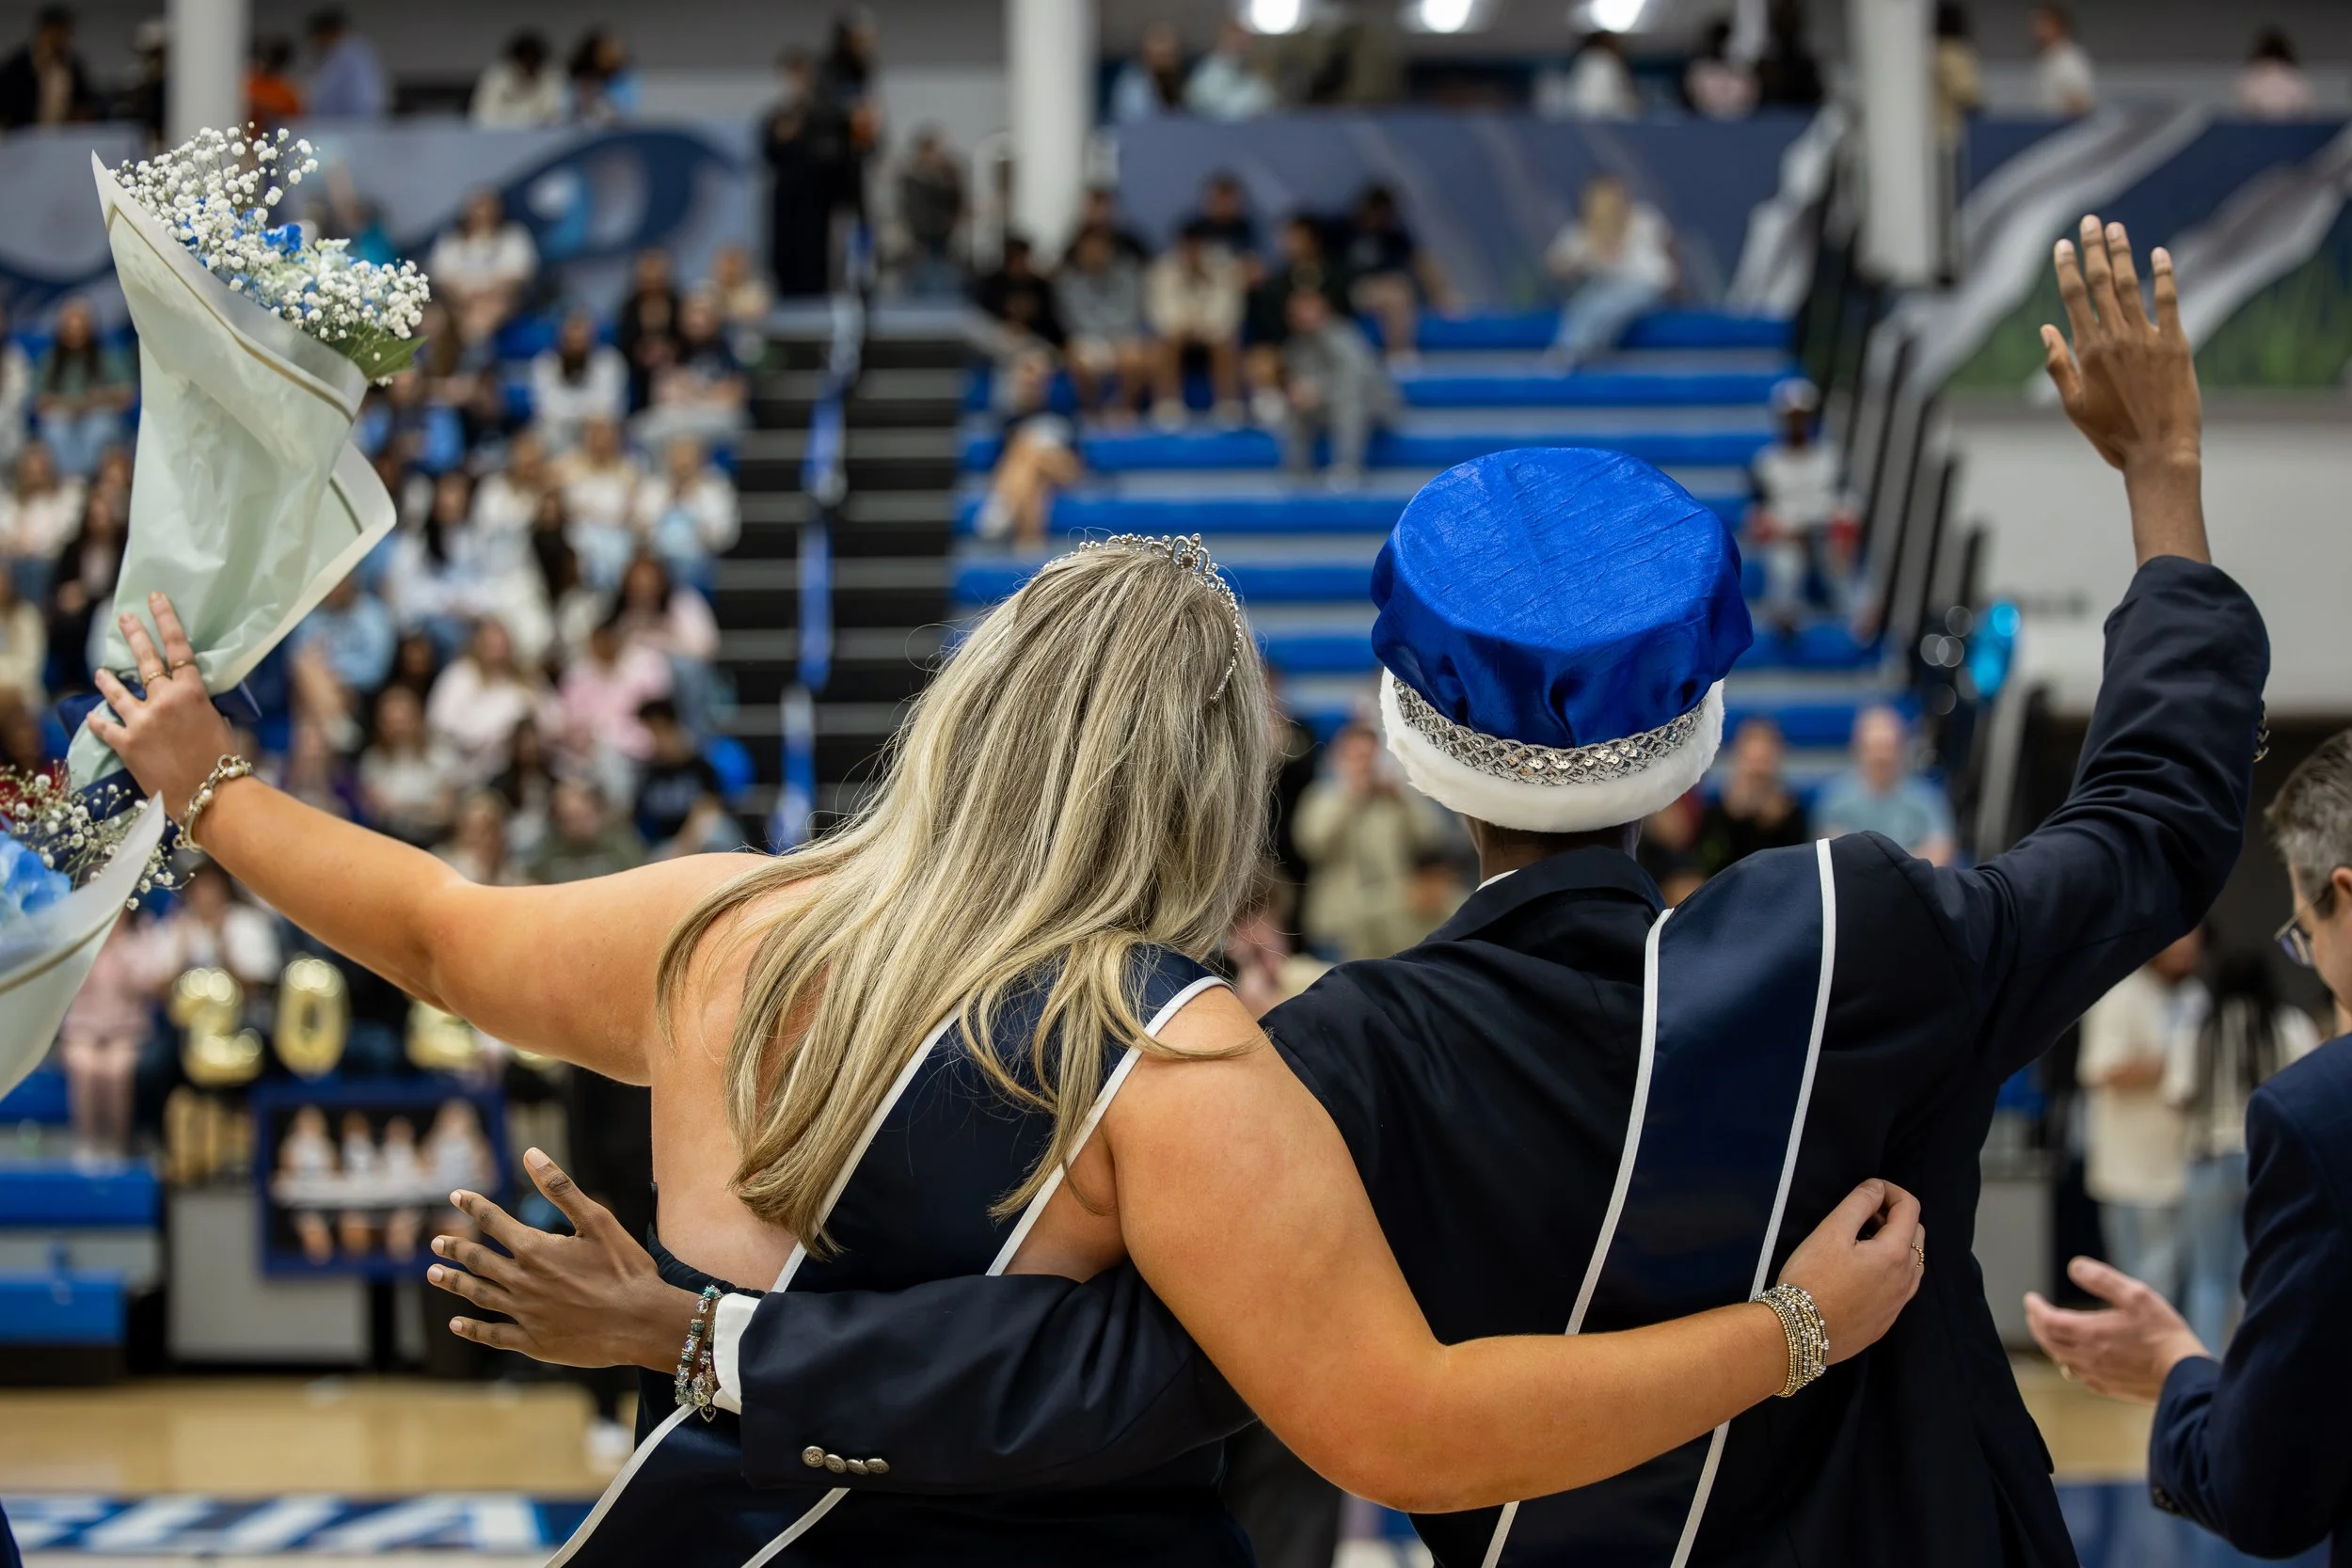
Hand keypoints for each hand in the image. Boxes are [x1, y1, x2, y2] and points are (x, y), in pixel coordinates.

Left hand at [85, 593, 235, 818]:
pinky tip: (92, 714)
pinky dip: (98, 720)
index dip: (165, 620)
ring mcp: (141, 721)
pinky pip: (105, 726)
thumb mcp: (218, 723)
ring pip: (117, 692)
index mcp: (192, 692)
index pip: (178, 648)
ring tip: (101, 671)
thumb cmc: (222, 760)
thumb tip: (190, 701)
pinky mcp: (126, 744)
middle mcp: (164, 700)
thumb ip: (200, 706)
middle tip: (123, 619)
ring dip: (107, 679)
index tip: (155, 600)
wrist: (209, 794)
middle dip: (133, 635)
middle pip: (145, 660)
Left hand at [432, 1148, 702, 1372]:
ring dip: (454, 1283)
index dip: (473, 1207)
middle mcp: (523, 1281)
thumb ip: (560, 1189)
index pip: (493, 1222)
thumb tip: (531, 1155)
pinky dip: (472, 1329)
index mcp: (536, 1249)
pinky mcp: (534, 1342)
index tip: (456, 1196)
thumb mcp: (598, 1220)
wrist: (642, 1322)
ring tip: (433, 1274)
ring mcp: (525, 1314)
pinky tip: (457, 1324)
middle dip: (455, 1248)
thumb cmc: (625, 1269)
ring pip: (479, 1295)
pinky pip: (493, 1335)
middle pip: (478, 1260)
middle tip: (436, 1242)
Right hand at [1778, 1179, 1925, 1364]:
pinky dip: (1890, 1269)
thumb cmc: (1812, 1277)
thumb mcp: (1830, 1232)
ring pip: (1912, 1263)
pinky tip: (1861, 1273)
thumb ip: (1859, 1204)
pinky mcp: (1886, 1321)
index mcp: (1896, 1253)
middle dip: (1894, 1216)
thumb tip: (1877, 1188)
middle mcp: (1906, 1279)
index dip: (1892, 1191)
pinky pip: (1900, 1286)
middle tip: (1861, 1216)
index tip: (1869, 1190)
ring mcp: (1898, 1304)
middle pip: (1916, 1234)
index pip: (1910, 1208)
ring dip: (1894, 1244)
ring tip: (1861, 1243)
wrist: (1799, 1332)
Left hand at [2024, 1256, 2208, 1403]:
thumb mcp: (2136, 1295)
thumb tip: (2074, 1267)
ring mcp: (2096, 1375)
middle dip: (2037, 1325)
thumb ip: (2103, 1279)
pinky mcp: (2109, 1388)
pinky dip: (2068, 1361)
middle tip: (2034, 1313)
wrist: (2184, 1375)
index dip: (2035, 1309)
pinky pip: (2078, 1374)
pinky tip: (2075, 1357)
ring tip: (2050, 1331)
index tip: (2030, 1298)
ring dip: (2050, 1343)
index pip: (2048, 1321)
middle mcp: (2087, 1357)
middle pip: (2049, 1341)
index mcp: (2089, 1333)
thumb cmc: (2163, 1333)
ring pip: (2061, 1359)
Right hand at [2042, 216, 2199, 475]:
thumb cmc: (2112, 435)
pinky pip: (2169, 301)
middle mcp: (2115, 338)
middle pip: (2101, 283)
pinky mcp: (2176, 344)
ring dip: (2123, 254)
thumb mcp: (2074, 406)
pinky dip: (2164, 275)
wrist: (2158, 451)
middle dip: (2094, 249)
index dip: (2068, 268)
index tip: (2063, 245)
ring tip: (2118, 229)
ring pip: (2130, 286)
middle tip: (2091, 222)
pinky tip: (2160, 254)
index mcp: (2087, 352)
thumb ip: (2059, 365)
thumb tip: (2046, 330)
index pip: (2074, 298)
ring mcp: (2147, 338)